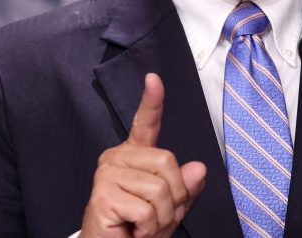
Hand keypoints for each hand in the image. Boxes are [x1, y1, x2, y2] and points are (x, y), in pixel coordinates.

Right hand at [81, 73, 206, 237]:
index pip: (145, 123)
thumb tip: (199, 168)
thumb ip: (185, 188)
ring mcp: (107, 174)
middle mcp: (117, 158)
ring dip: (161, 219)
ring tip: (143, 227)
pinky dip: (148, 228)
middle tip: (156, 217)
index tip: (154, 78)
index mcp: (134, 155)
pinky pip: (146, 210)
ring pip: (159, 190)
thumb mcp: (169, 209)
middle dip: (174, 198)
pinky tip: (133, 231)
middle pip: (167, 162)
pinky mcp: (102, 196)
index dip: (152, 101)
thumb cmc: (136, 229)